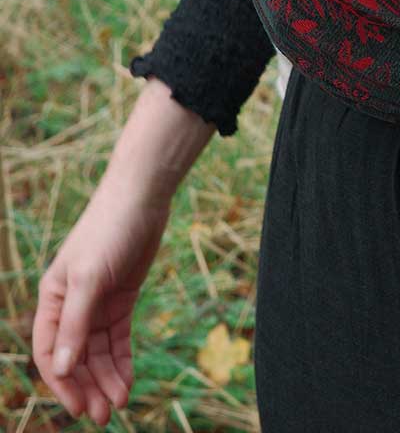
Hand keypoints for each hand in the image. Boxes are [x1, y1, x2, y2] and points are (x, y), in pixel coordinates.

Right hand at [33, 77, 212, 424]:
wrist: (143, 195)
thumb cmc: (109, 229)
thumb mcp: (89, 279)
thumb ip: (75, 324)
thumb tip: (61, 368)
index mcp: (52, 298)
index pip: (48, 352)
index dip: (62, 382)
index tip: (80, 408)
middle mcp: (70, 305)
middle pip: (75, 357)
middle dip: (87, 386)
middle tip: (105, 415)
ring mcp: (97, 303)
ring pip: (98, 353)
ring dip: (106, 379)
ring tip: (120, 404)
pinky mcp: (121, 298)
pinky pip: (117, 339)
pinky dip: (122, 361)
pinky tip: (128, 382)